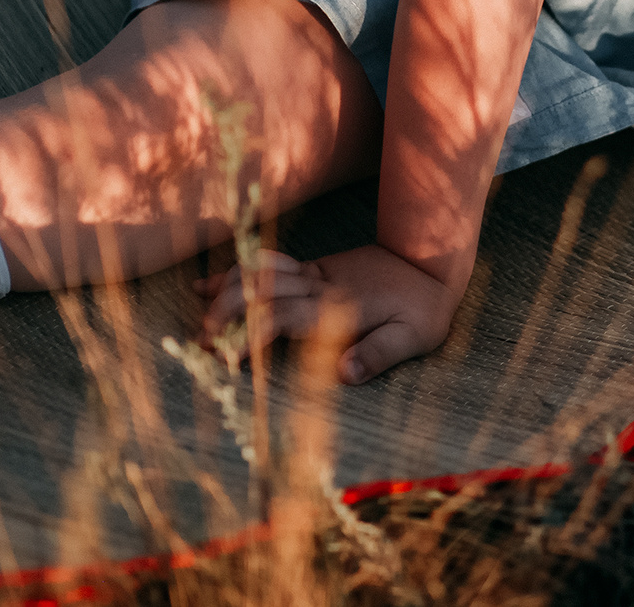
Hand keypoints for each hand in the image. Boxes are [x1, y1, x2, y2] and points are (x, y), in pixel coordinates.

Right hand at [195, 243, 457, 383]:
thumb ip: (379, 353)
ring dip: (225, 293)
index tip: (226, 359)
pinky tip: (209, 284)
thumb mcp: (413, 336)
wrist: (433, 259)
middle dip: (225, 314)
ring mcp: (315, 274)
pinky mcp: (315, 269)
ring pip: (259, 274)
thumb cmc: (425, 307)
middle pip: (260, 291)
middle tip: (203, 345)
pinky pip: (269, 267)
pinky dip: (238, 273)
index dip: (251, 335)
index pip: (282, 316)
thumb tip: (344, 374)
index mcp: (337, 307)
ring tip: (200, 321)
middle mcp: (320, 286)